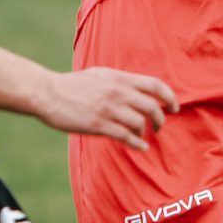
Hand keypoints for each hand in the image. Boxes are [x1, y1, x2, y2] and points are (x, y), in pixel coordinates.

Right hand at [34, 67, 179, 150]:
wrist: (47, 93)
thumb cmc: (71, 85)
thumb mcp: (99, 75)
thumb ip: (118, 81)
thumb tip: (134, 88)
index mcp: (119, 78)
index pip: (154, 84)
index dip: (169, 97)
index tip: (175, 107)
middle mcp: (117, 92)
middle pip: (152, 106)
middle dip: (161, 119)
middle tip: (160, 126)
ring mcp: (108, 109)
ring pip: (140, 123)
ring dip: (146, 132)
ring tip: (144, 137)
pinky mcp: (99, 124)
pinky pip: (126, 136)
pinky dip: (137, 144)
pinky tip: (140, 147)